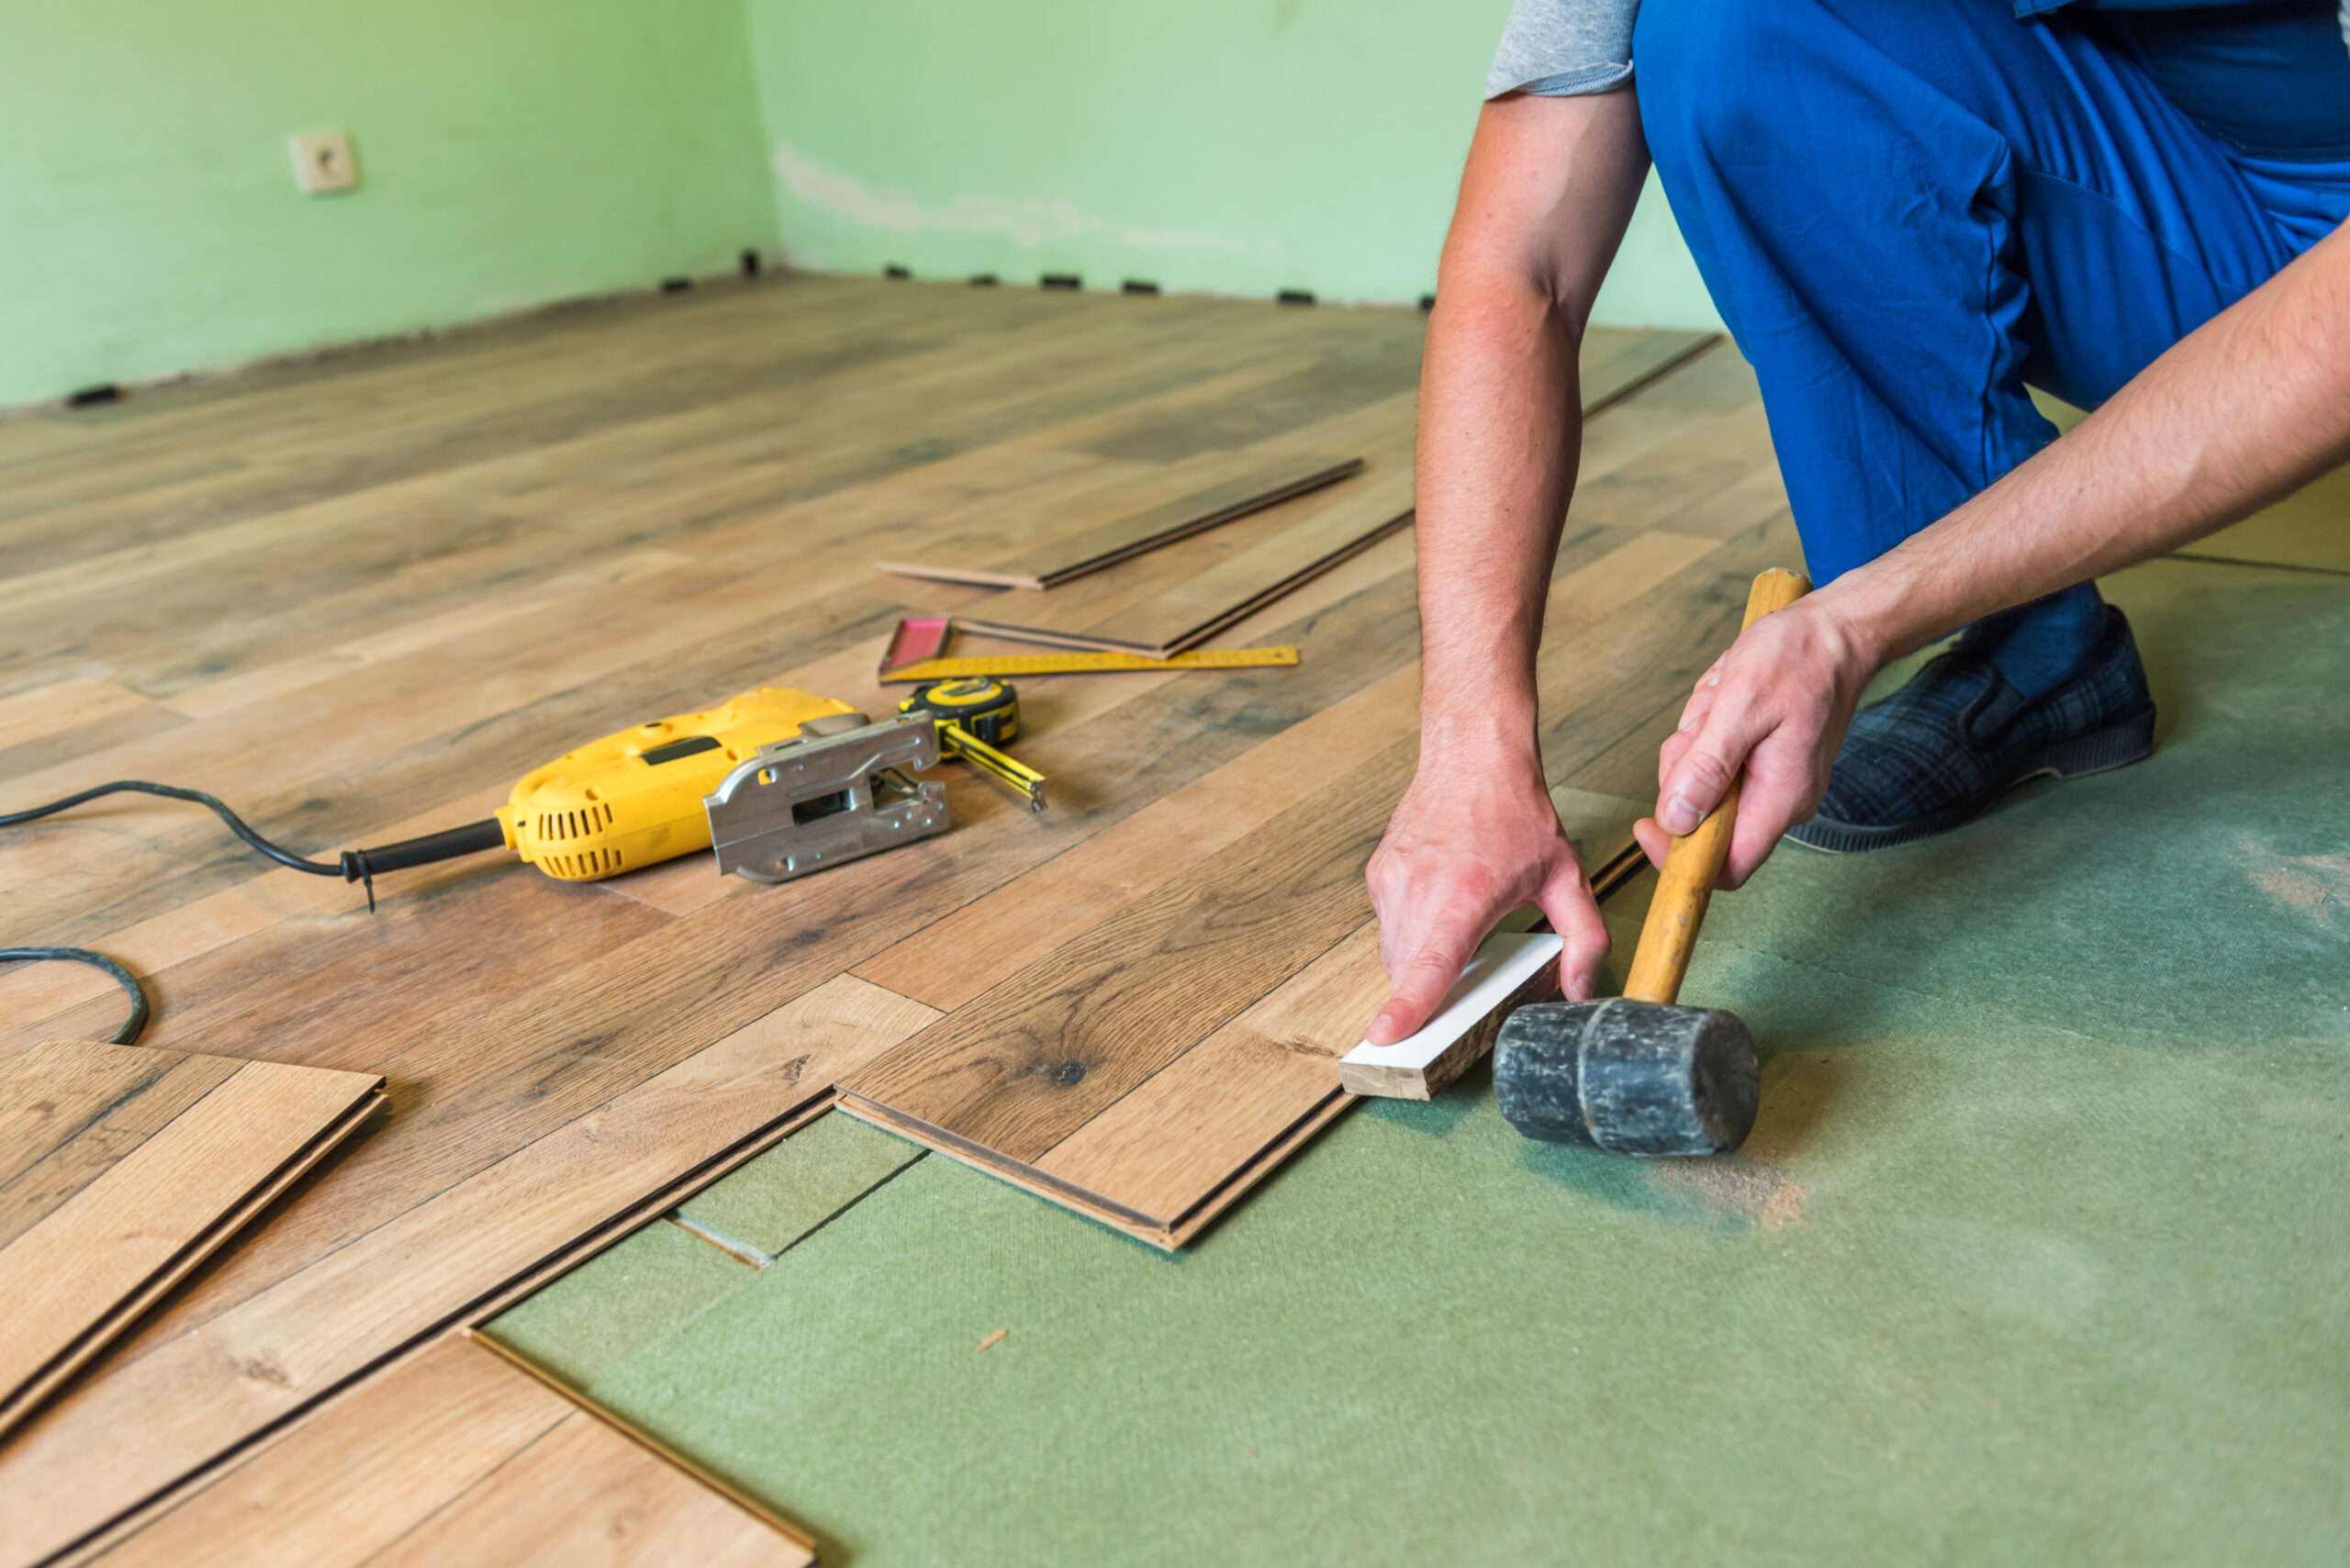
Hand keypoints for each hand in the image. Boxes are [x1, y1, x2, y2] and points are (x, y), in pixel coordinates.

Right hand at [1362, 744, 1609, 1045]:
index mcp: (1465, 894)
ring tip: (1458, 927)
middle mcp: (1419, 888)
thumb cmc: (1516, 811)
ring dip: (1420, 963)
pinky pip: (1387, 927)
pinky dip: (1411, 933)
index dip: (1408, 1006)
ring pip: (1392, 954)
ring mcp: (1391, 880)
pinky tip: (1440, 906)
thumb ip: (1584, 939)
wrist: (1472, 755)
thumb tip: (1580, 990)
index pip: (1431, 963)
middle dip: (1429, 993)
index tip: (1386, 1036)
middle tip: (1465, 982)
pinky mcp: (1377, 875)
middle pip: (1407, 972)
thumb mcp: (1567, 874)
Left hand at [1633, 598, 1877, 884]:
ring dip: (1697, 739)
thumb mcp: (1743, 704)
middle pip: (1703, 818)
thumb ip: (1708, 766)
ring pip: (1702, 783)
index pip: (1726, 867)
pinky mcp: (1762, 761)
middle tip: (1705, 721)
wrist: (1836, 631)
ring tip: (1723, 701)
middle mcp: (1779, 800)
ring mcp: (1771, 781)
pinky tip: (1725, 700)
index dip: (1679, 857)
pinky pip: (1713, 758)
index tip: (1646, 824)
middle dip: (1686, 770)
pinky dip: (1708, 729)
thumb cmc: (1800, 658)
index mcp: (1780, 798)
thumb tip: (1677, 819)